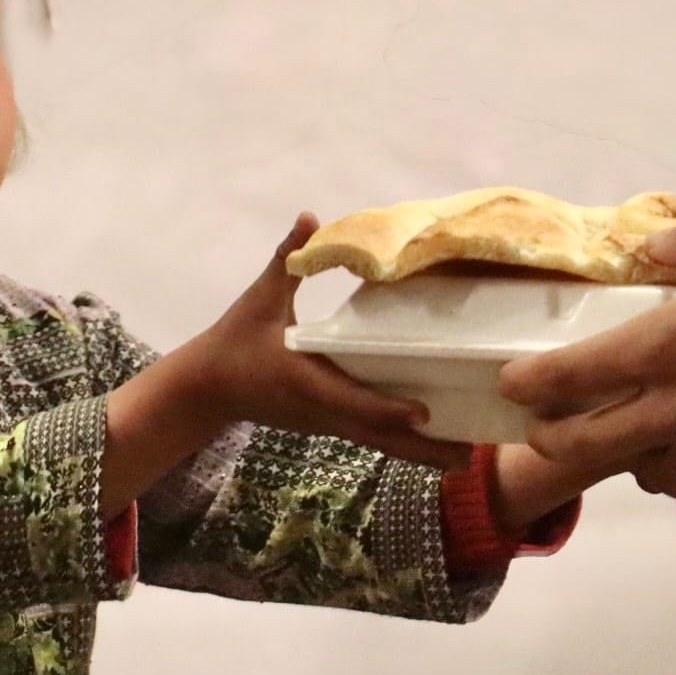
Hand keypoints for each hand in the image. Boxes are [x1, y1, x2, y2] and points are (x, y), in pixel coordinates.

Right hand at [184, 213, 474, 471]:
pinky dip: (399, 441)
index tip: (423, 411)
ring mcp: (325, 423)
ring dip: (417, 451)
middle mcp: (321, 410)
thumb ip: (287, 260)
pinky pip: (369, 437)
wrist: (206, 389)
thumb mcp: (259, 299)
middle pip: (378, 436)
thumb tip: (309, 218)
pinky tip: (429, 441)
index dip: (386, 407)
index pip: (351, 399)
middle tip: (470, 453)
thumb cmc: (233, 342)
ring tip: (463, 456)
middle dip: (422, 446)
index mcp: (306, 381)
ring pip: (377, 443)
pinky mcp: (326, 424)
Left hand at [494, 187, 675, 500]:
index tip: (514, 382)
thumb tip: (657, 243)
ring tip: (640, 432)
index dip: (529, 383)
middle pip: (586, 449)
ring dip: (634, 457)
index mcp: (667, 349)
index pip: (568, 379)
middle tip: (545, 427)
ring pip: (654, 475)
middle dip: (552, 441)